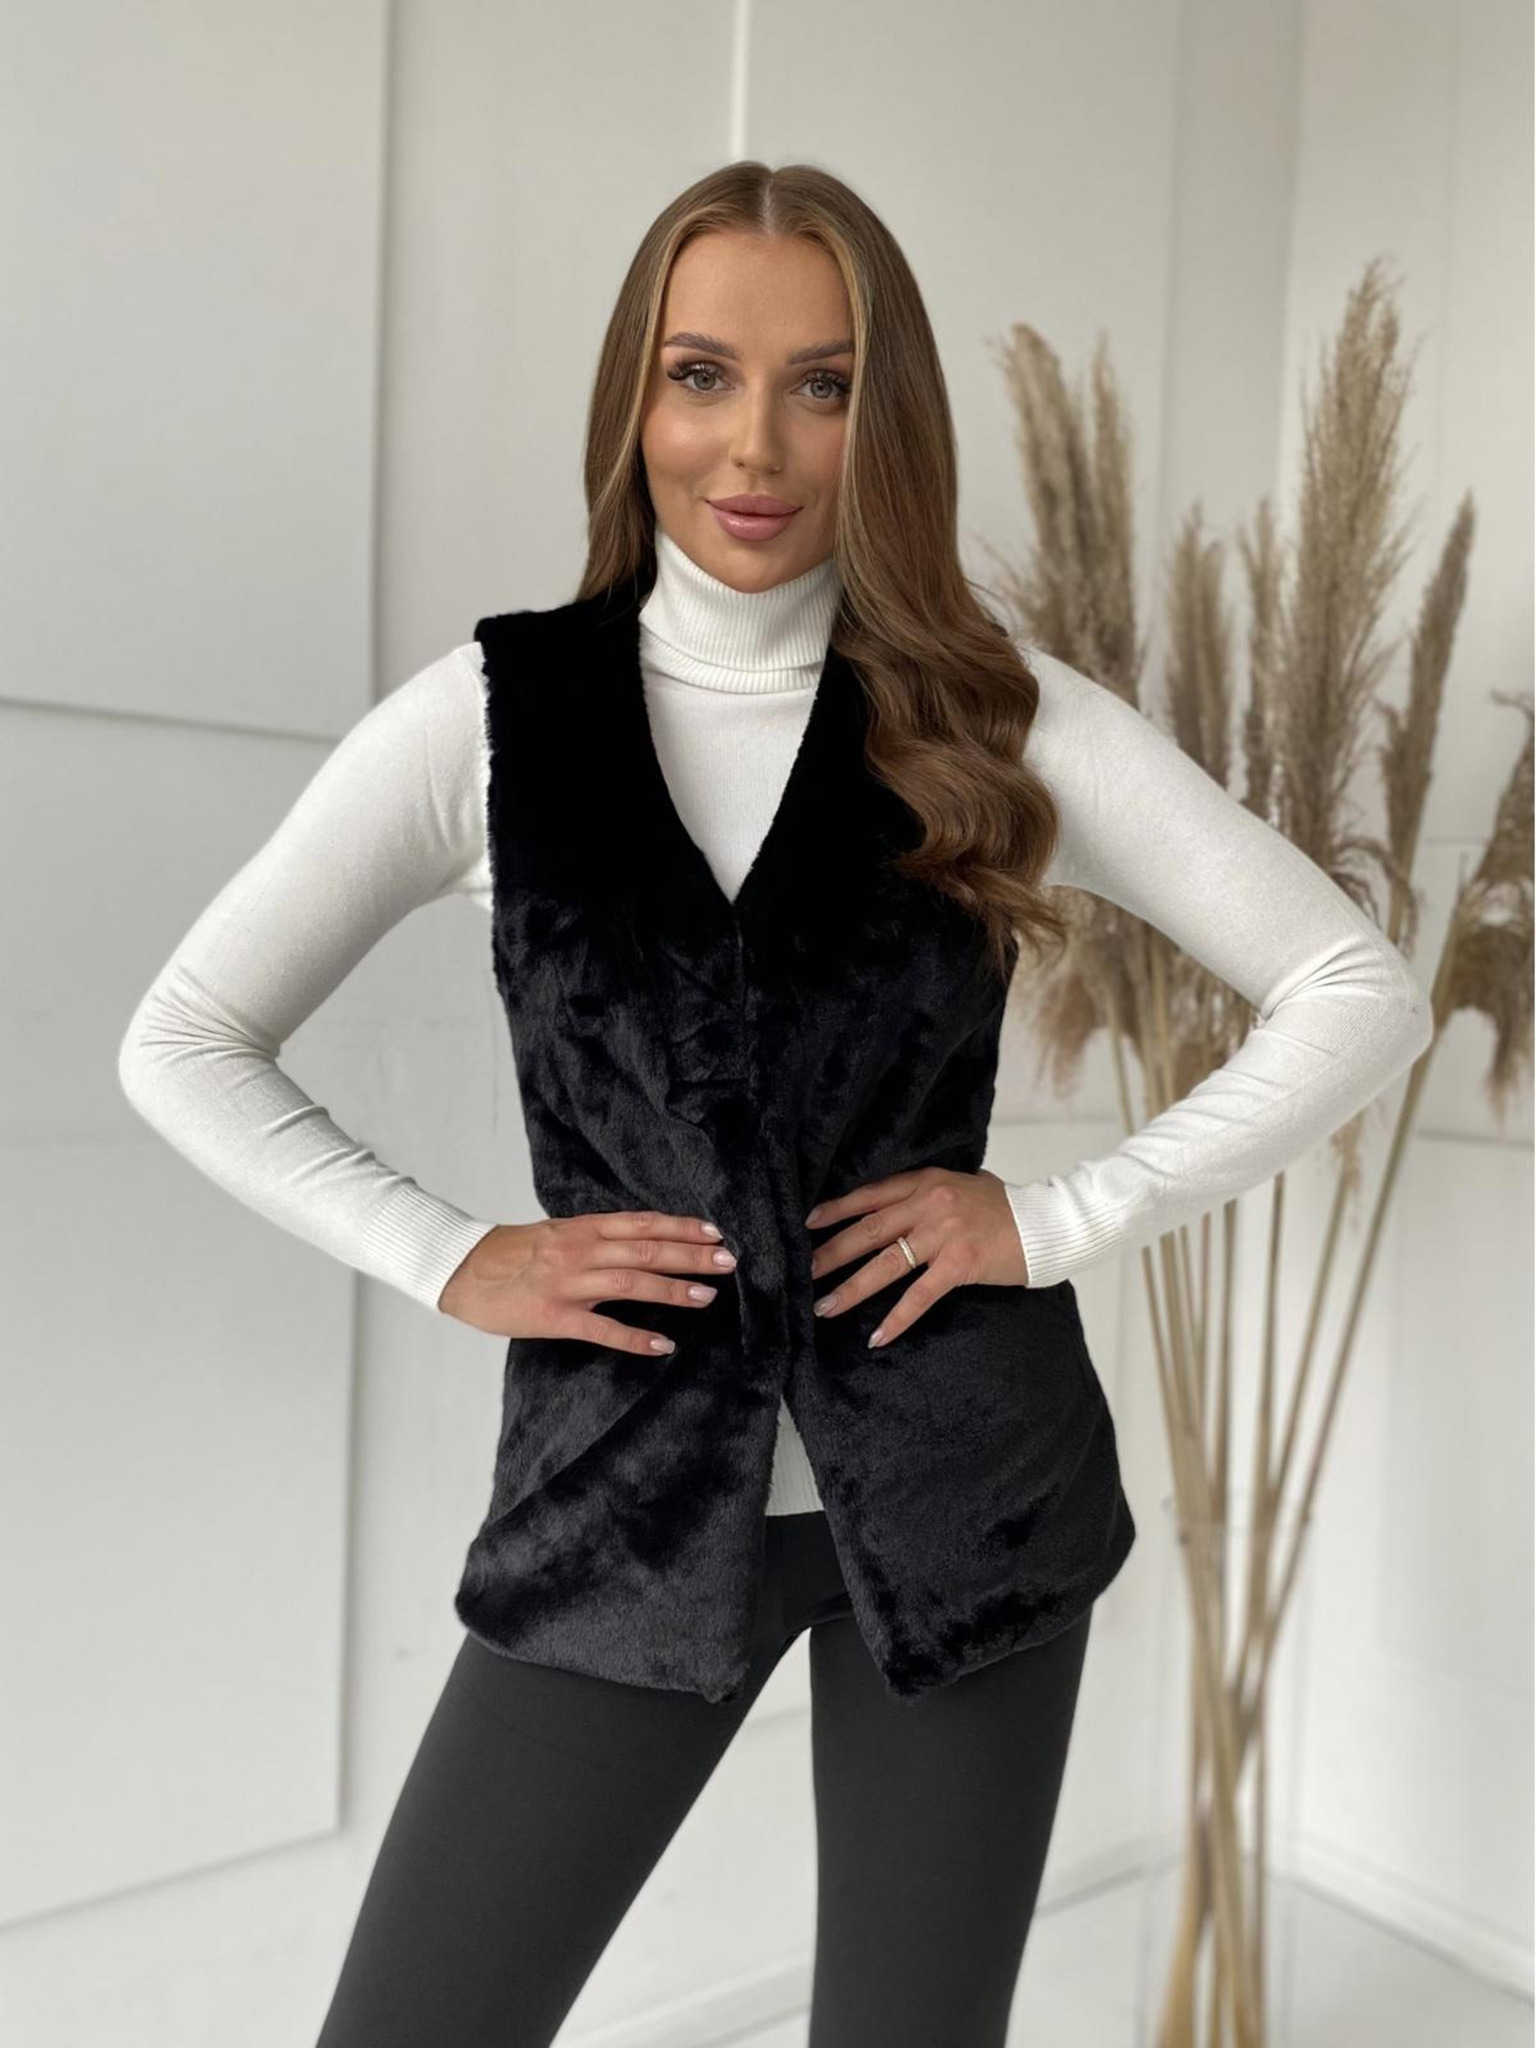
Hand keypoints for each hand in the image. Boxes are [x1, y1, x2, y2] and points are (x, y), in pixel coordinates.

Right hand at [436, 1210, 737, 1353]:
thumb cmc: (509, 1253)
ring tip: (706, 1297)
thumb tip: (639, 1241)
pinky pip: (601, 1329)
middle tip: (728, 1262)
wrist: (459, 1269)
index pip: (642, 1223)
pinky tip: (663, 1345)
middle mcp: (580, 1251)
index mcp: (582, 1228)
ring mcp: (568, 1284)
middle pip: (646, 1250)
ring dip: (672, 1290)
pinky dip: (634, 1338)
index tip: (715, 1231)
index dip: (680, 1226)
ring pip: (631, 1283)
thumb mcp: (556, 1233)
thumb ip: (595, 1237)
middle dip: (690, 1255)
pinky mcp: (553, 1317)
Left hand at [804, 1167, 1028, 1347]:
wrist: (1049, 1221)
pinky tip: (877, 1336)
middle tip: (803, 1273)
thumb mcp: (965, 1185)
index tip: (807, 1224)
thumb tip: (907, 1199)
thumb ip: (934, 1191)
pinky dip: (897, 1318)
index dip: (836, 1210)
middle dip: (831, 1254)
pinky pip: (920, 1294)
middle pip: (868, 1231)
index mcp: (927, 1182)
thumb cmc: (1008, 1206)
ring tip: (824, 1307)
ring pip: (886, 1263)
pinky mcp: (961, 1263)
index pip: (871, 1195)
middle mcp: (930, 1204)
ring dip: (852, 1288)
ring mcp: (945, 1234)